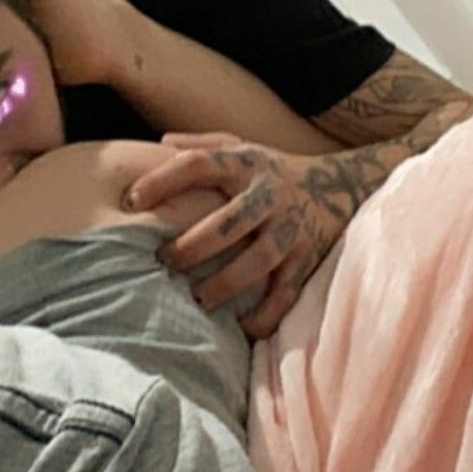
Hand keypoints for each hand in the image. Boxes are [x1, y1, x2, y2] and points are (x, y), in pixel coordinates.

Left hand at [127, 132, 345, 340]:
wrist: (342, 184)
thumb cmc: (271, 170)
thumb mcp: (241, 145)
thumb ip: (201, 145)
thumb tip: (159, 143)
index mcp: (245, 163)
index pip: (199, 164)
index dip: (163, 180)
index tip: (130, 201)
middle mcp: (270, 194)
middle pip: (229, 221)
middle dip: (193, 246)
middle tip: (163, 262)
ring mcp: (291, 227)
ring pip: (259, 259)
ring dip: (226, 283)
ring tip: (198, 299)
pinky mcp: (307, 257)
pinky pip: (286, 291)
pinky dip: (266, 314)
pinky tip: (241, 327)